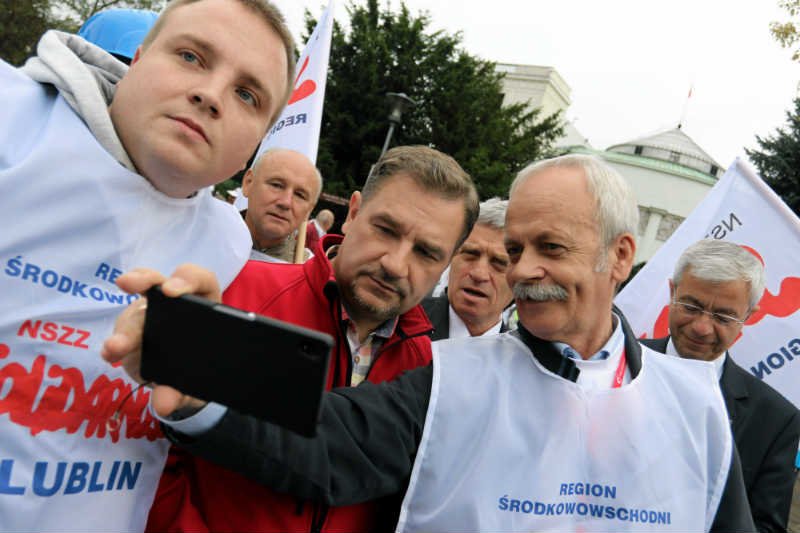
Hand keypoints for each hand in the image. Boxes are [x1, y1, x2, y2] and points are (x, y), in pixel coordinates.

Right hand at [101, 264, 221, 416]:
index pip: (198, 280)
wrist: (183, 383)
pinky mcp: (132, 331)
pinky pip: (121, 332)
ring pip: (136, 312)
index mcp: (205, 306)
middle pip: (159, 286)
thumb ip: (181, 393)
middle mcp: (176, 304)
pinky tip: (110, 354)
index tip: (171, 291)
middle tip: (127, 284)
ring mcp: (150, 315)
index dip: (186, 278)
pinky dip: (114, 345)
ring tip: (114, 349)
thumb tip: (163, 403)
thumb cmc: (199, 371)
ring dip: (124, 330)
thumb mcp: (196, 385)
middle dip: (143, 284)